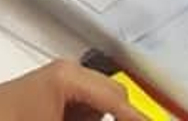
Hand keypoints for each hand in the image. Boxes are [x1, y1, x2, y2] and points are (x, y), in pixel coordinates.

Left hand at [0, 61, 146, 120]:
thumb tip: (125, 117)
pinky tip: (72, 120)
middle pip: (113, 96)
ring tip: (76, 117)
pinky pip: (82, 106)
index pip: (118, 100)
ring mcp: (59, 80)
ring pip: (99, 102)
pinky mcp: (50, 92)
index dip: (137, 118)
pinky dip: (84, 117)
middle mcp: (68, 72)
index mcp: (70, 77)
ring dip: (100, 117)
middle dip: (121, 116)